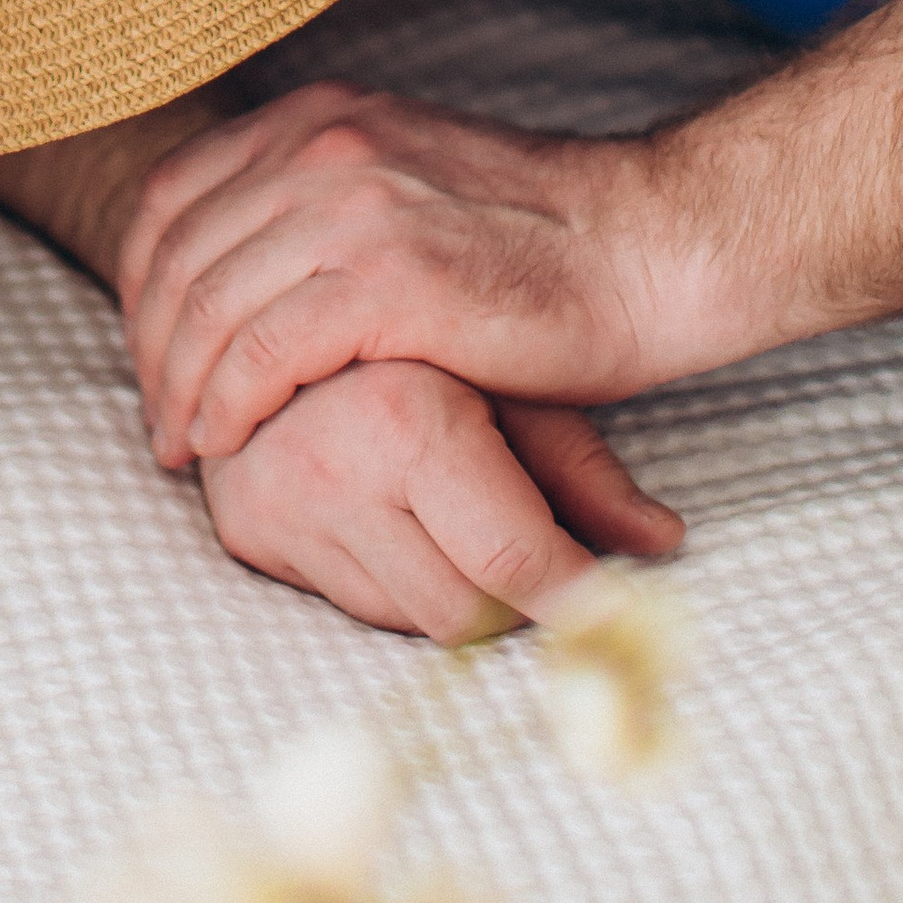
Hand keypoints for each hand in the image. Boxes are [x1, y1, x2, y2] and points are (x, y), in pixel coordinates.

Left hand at [119, 81, 687, 470]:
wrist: (647, 249)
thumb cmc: (537, 242)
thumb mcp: (405, 183)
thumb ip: (320, 204)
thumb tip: (239, 265)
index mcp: (319, 117)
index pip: (172, 194)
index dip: (140, 282)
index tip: (150, 351)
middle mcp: (322, 144)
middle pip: (179, 253)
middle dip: (151, 347)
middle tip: (159, 420)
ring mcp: (352, 205)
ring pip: (210, 306)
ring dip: (179, 387)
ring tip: (183, 446)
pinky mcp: (388, 278)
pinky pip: (265, 350)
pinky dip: (230, 402)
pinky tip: (228, 442)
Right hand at [194, 360, 682, 638]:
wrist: (287, 287)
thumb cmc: (426, 327)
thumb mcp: (513, 379)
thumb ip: (583, 466)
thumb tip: (662, 537)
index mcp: (405, 418)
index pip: (510, 560)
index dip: (576, 595)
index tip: (614, 608)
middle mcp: (332, 467)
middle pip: (463, 609)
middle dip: (511, 592)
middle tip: (534, 546)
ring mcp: (277, 499)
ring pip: (404, 615)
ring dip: (446, 584)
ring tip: (454, 510)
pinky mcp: (241, 522)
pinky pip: (342, 599)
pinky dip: (383, 573)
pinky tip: (390, 510)